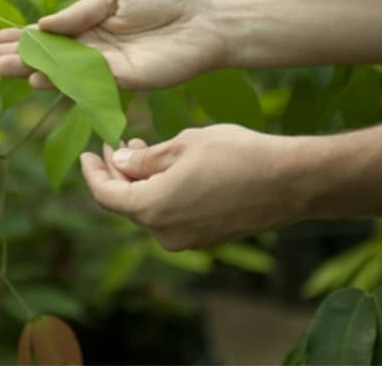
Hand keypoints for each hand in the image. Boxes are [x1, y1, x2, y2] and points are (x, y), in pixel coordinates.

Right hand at [0, 0, 229, 89]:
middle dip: (14, 57)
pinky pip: (85, 80)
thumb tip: (42, 25)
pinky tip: (37, 77)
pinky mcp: (122, 79)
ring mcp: (105, 65)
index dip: (18, 37)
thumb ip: (80, 12)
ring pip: (60, 70)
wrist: (204, 18)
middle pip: (46, 55)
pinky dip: (60, 80)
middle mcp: (93, 46)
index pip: (47, 33)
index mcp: (90, 22)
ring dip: (28, 69)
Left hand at [81, 125, 304, 248]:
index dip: (93, 172)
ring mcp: (187, 239)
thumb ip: (144, 157)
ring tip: (146, 147)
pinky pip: (171, 215)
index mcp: (153, 208)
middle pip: (126, 203)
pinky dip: (162, 193)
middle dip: (119, 172)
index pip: (105, 195)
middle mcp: (165, 232)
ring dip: (141, 181)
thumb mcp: (183, 144)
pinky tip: (170, 169)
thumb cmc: (237, 155)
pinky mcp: (206, 238)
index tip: (89, 152)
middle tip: (121, 142)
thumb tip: (121, 161)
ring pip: (150, 209)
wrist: (291, 181)